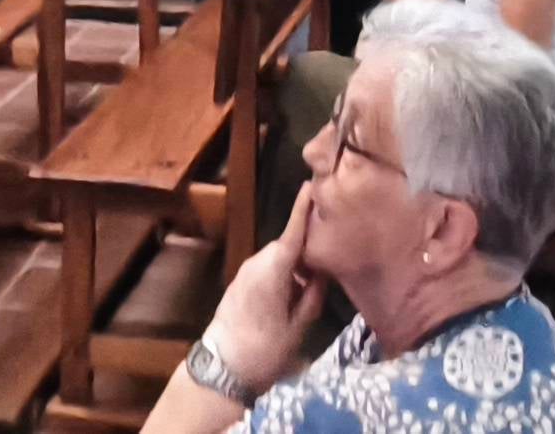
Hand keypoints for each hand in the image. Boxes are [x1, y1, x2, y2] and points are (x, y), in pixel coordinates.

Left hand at [202, 184, 326, 394]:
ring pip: (277, 259)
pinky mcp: (239, 284)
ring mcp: (244, 273)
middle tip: (332, 258)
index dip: (302, 208)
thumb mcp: (299, 327)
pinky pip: (266, 270)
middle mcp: (256, 264)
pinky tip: (292, 295)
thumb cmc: (265, 349)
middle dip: (307, 247)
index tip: (312, 184)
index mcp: (272, 270)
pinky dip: (281, 274)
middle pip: (287, 245)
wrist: (222, 370)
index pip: (292, 232)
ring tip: (314, 284)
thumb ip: (313, 296)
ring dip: (294, 265)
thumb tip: (321, 272)